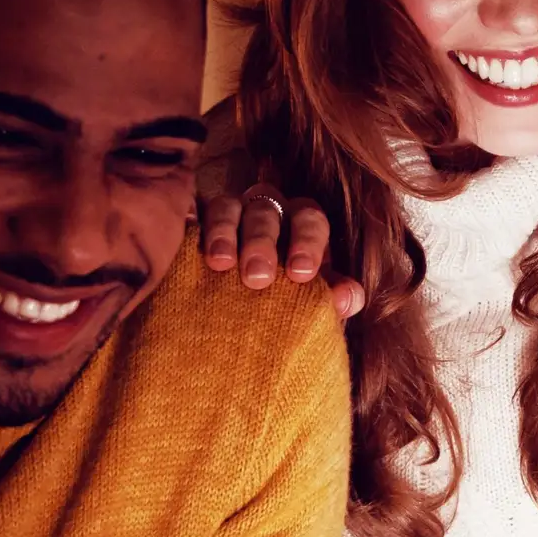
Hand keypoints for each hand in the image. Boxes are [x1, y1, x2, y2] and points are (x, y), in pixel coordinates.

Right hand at [199, 184, 365, 319]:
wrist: (233, 330)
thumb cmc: (280, 310)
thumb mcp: (308, 308)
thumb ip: (330, 301)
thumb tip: (349, 297)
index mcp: (299, 227)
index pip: (310, 219)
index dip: (307, 241)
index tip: (300, 274)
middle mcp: (265, 214)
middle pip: (267, 209)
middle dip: (263, 240)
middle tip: (258, 277)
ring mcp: (225, 216)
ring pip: (227, 206)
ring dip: (224, 232)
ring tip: (220, 265)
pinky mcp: (191, 226)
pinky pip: (190, 215)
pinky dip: (191, 227)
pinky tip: (188, 246)